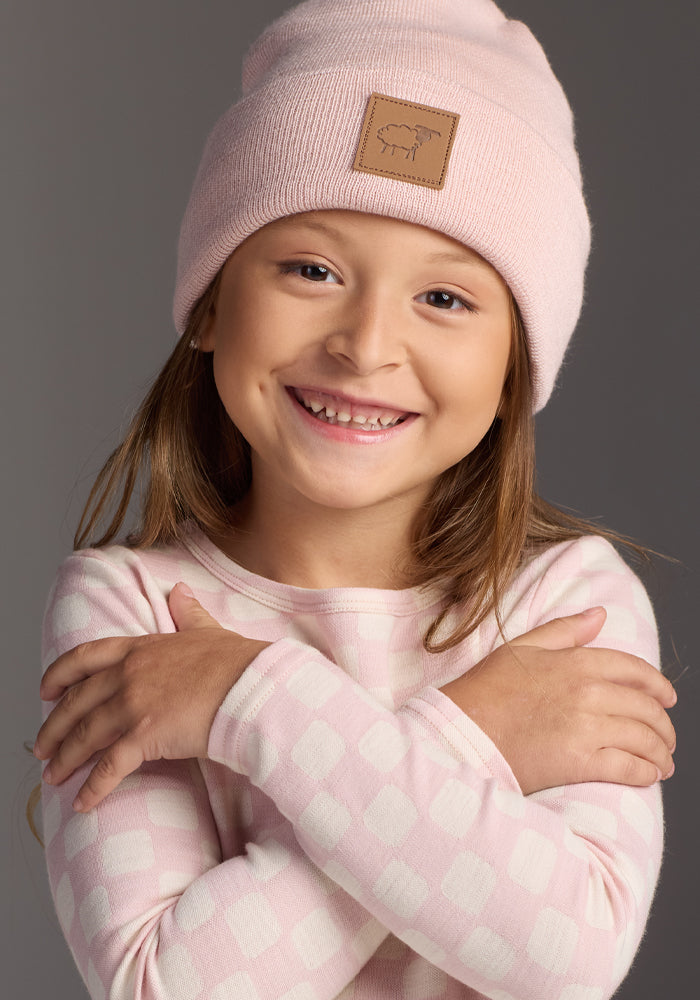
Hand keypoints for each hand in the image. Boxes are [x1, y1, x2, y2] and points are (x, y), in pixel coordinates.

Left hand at [34, 583, 269, 810]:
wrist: (252, 686)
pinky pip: (109, 768)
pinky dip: (92, 788)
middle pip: (76, 702)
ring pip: (85, 736)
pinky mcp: (144, 736)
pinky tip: (82, 803)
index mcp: (140, 648)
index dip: (59, 674)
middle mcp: (128, 675)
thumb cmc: (237, 661)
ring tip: (52, 778)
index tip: (44, 690)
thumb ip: (187, 612)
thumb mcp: (207, 629)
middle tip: (41, 747)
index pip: (85, 657)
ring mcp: (133, 705)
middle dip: (53, 727)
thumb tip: (179, 590)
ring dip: (65, 760)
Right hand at [440, 607, 676, 794]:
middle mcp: (588, 692)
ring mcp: (586, 728)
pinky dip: (645, 773)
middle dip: (663, 725)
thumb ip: (565, 631)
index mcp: (577, 662)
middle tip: (666, 737)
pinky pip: (628, 767)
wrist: (461, 730)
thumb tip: (599, 615)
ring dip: (660, 752)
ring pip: (643, 739)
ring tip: (662, 762)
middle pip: (646, 708)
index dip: (658, 686)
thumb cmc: (486, 689)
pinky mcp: (580, 762)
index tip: (668, 698)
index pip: (635, 671)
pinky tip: (649, 775)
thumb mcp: (523, 647)